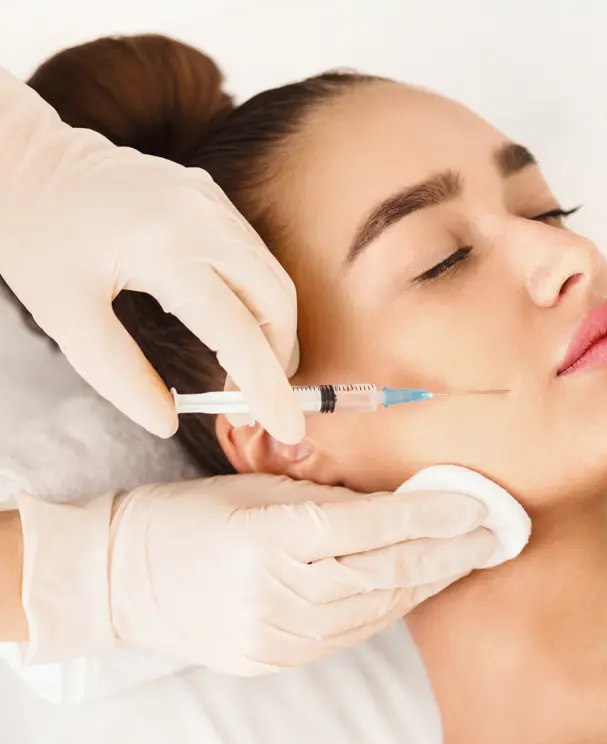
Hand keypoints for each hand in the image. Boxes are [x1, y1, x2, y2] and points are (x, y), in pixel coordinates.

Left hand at [0, 68, 302, 442]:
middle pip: (275, 303)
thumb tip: (166, 422)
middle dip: (277, 360)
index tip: (287, 428)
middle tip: (251, 404)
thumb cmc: (35, 233)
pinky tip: (233, 325)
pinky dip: (258, 300)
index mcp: (165, 249)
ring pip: (274, 278)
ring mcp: (213, 203)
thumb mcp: (63, 313)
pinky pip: (256, 256)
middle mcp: (203, 220)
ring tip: (243, 373)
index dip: (266, 388)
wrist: (26, 159)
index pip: (237, 333)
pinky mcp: (212, 198)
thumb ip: (118, 373)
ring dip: (272, 331)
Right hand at [18, 475, 496, 674]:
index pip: (369, 526)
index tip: (475, 505)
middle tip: (493, 535)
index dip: (429, 516)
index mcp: (264, 534)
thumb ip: (331, 496)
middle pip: (382, 572)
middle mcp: (271, 591)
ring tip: (466, 558)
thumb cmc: (194, 514)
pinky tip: (418, 586)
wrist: (124, 577)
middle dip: (446, 554)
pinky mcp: (274, 659)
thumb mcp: (261, 485)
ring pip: (374, 608)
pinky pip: (350, 633)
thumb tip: (404, 498)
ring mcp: (272, 634)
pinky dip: (390, 607)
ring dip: (427, 582)